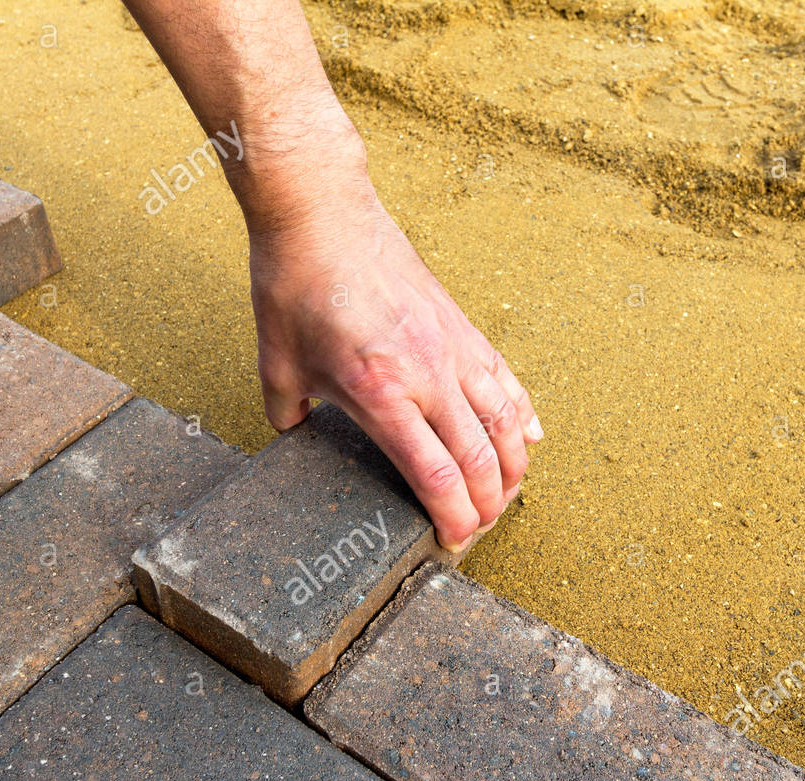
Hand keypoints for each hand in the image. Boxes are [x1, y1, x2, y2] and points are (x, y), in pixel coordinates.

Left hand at [246, 180, 541, 551]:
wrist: (322, 215)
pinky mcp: (462, 326)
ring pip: (506, 422)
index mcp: (380, 393)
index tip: (453, 541)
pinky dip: (522, 414)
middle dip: (487, 505)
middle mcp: (427, 375)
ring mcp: (452, 348)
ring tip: (508, 495)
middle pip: (480, 458)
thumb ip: (287, 410)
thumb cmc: (294, 285)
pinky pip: (506, 380)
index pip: (435, 475)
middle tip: (479, 529)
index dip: (452, 517)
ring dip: (513, 467)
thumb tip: (295, 432)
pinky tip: (529, 438)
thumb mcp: (276, 362)